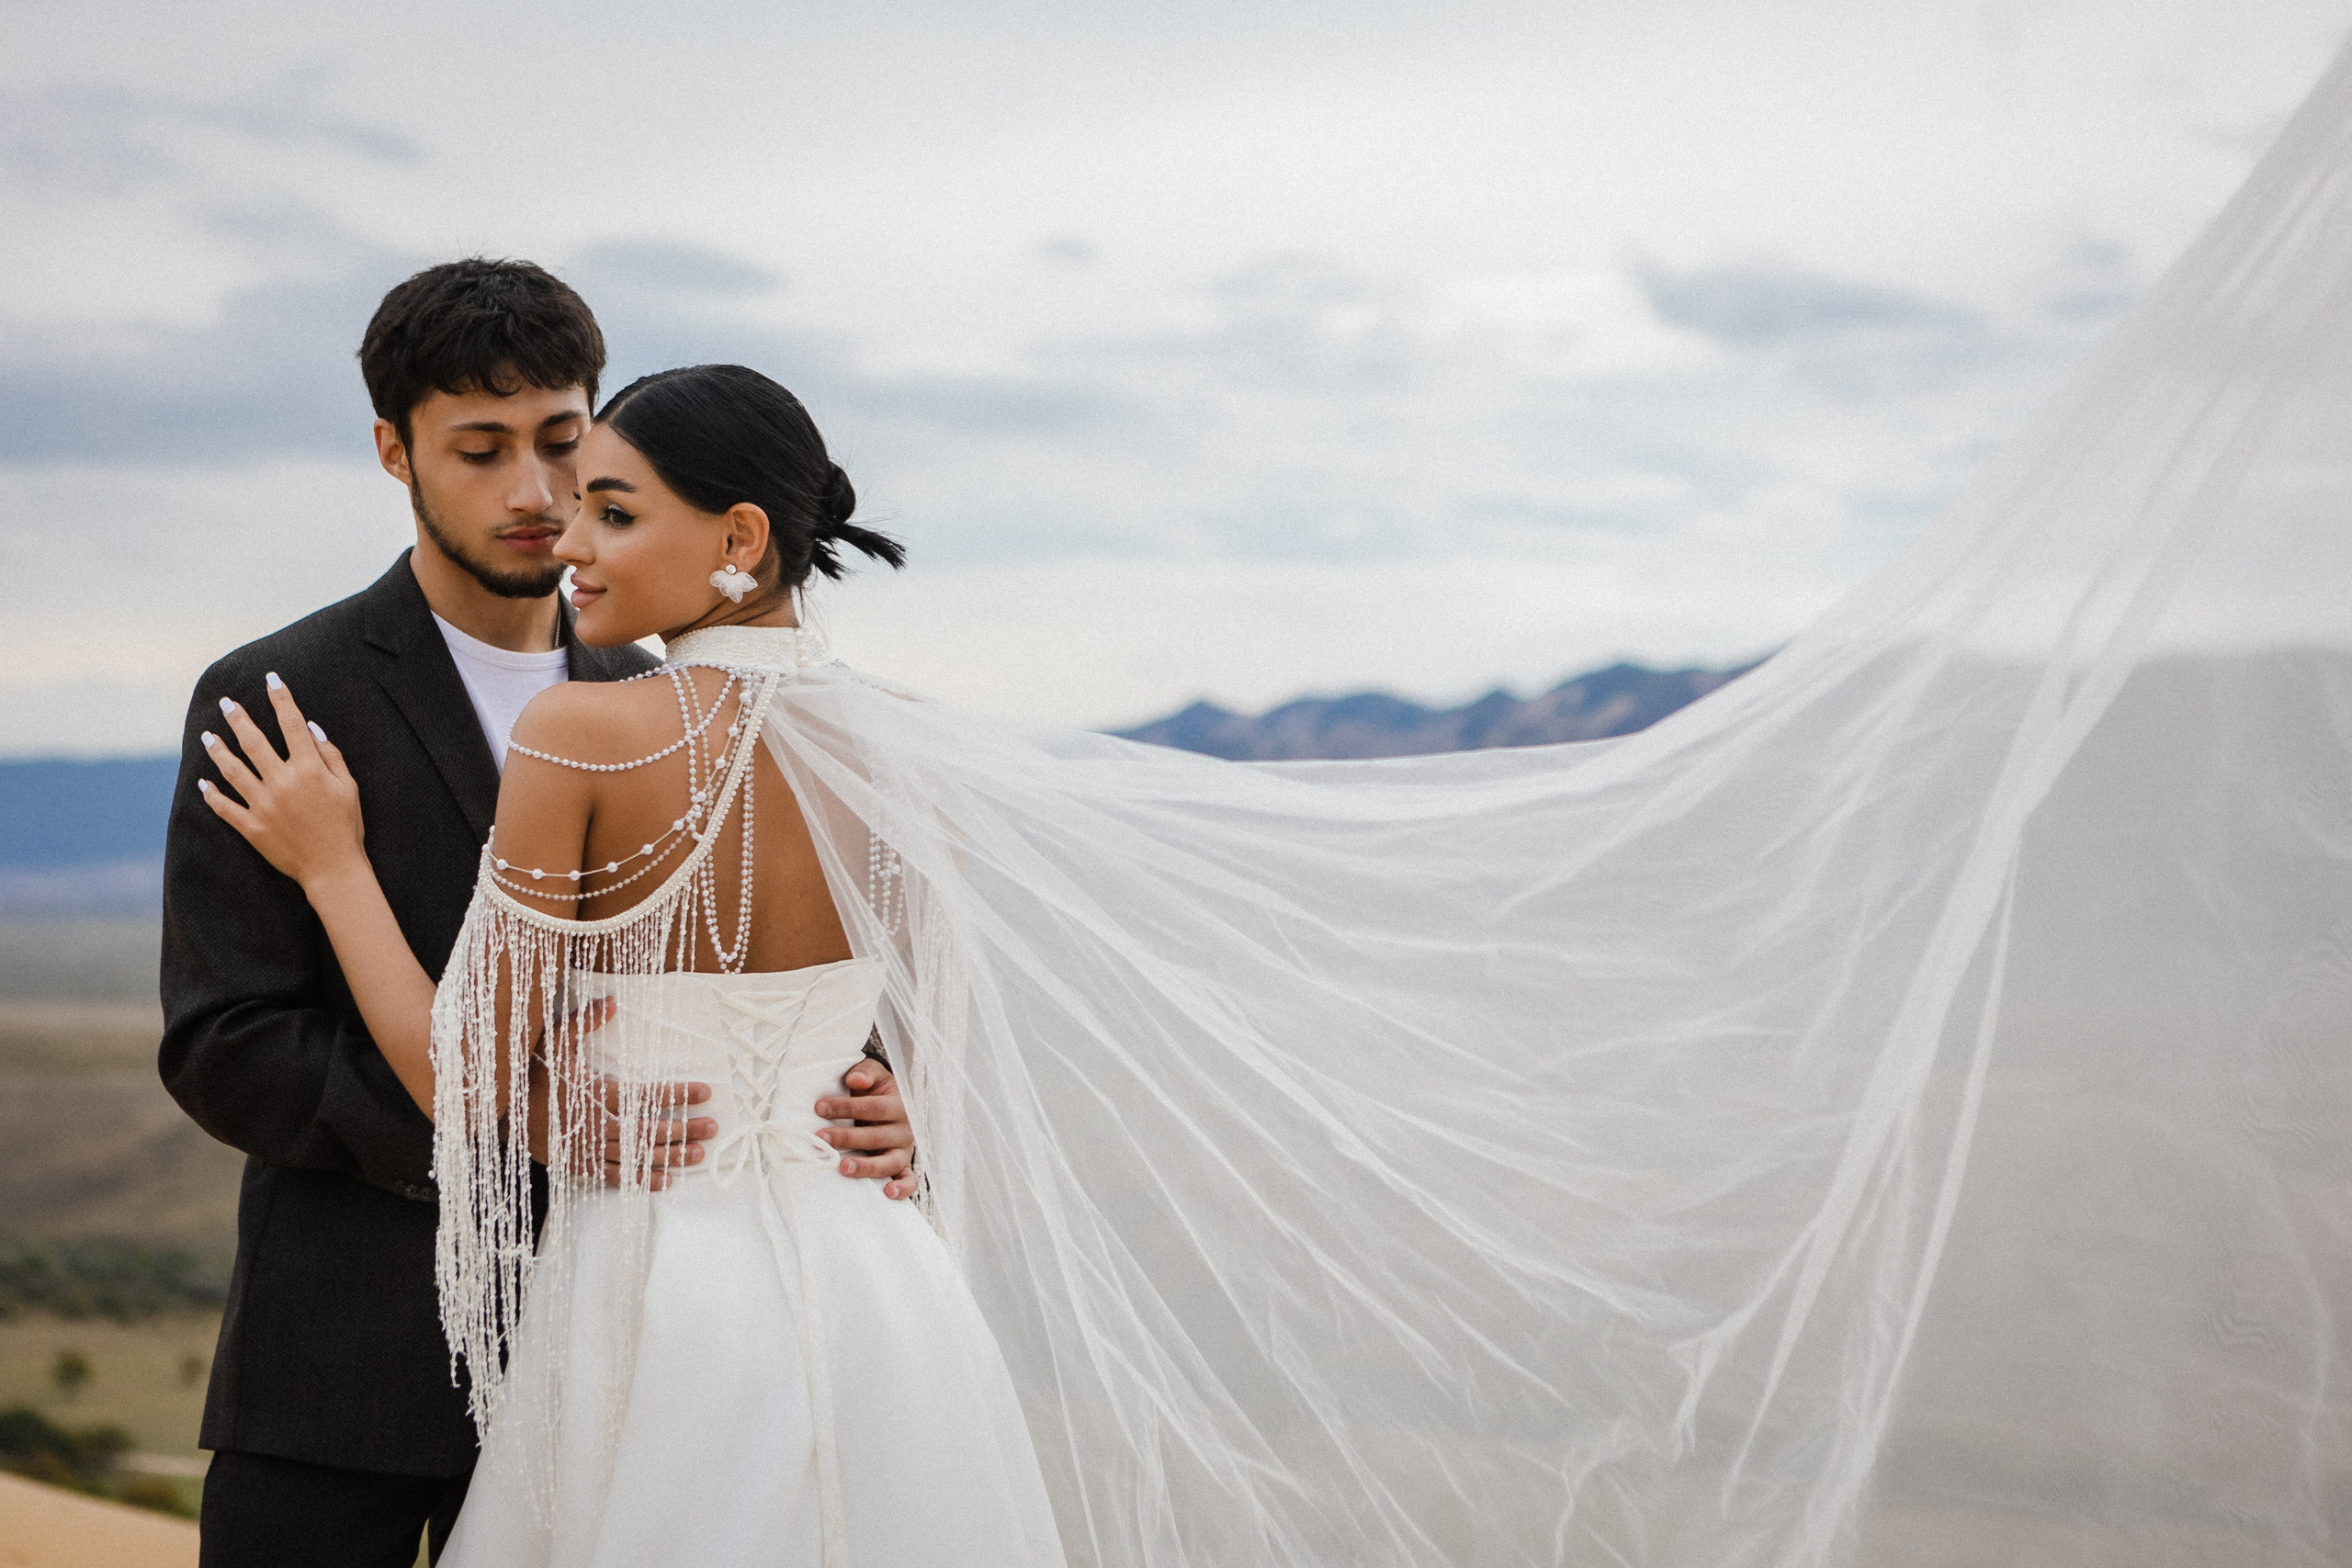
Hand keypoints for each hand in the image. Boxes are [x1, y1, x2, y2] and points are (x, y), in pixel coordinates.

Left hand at [197, 674, 365, 889]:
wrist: (333, 868)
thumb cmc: (346, 826)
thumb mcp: (349, 787)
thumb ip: (330, 755)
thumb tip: (312, 728)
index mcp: (309, 769)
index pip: (292, 724)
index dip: (281, 698)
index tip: (271, 679)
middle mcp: (282, 782)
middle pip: (254, 742)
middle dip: (239, 718)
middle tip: (227, 703)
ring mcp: (263, 805)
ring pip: (233, 770)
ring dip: (218, 750)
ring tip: (207, 736)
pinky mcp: (252, 827)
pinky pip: (225, 807)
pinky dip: (212, 795)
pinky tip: (203, 782)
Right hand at [528, 998, 715, 1191]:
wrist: (497, 1109)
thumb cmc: (529, 1072)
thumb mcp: (553, 1040)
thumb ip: (584, 1021)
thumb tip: (612, 1000)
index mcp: (595, 1093)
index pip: (647, 1095)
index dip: (679, 1093)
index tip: (706, 1091)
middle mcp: (596, 1123)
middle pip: (649, 1129)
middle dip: (684, 1128)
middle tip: (713, 1128)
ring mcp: (588, 1148)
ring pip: (637, 1155)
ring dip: (670, 1156)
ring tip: (699, 1155)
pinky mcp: (578, 1165)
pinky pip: (615, 1176)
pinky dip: (640, 1181)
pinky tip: (665, 1183)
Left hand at [816, 1058, 917, 1199]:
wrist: (893, 1107)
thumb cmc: (876, 1092)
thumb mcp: (874, 1075)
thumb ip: (865, 1072)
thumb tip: (854, 1080)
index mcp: (898, 1104)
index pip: (873, 1107)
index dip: (846, 1107)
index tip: (819, 1107)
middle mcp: (904, 1129)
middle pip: (876, 1136)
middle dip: (846, 1137)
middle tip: (820, 1138)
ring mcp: (904, 1150)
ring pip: (889, 1161)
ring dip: (866, 1166)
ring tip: (843, 1167)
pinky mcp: (904, 1167)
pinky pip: (908, 1181)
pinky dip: (901, 1188)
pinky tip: (886, 1192)